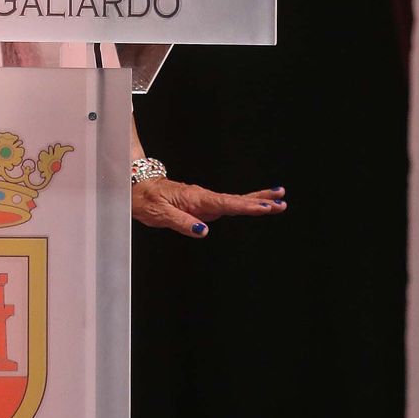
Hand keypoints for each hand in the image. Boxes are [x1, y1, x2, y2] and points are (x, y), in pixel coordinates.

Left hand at [131, 178, 285, 237]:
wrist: (137, 186)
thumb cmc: (146, 199)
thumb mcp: (159, 213)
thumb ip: (181, 222)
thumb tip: (204, 231)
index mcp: (195, 198)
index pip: (225, 203)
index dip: (245, 206)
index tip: (264, 207)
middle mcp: (203, 197)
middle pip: (236, 200)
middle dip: (259, 202)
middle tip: (281, 202)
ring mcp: (204, 200)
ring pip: (235, 201)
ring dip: (256, 201)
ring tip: (278, 201)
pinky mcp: (203, 204)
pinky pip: (227, 204)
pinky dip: (243, 204)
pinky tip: (254, 205)